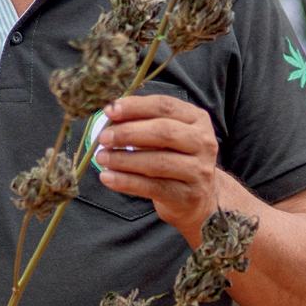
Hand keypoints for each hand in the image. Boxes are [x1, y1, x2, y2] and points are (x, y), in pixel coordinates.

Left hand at [94, 94, 220, 235]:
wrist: (197, 198)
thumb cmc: (174, 158)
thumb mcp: (165, 135)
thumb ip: (143, 122)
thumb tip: (110, 114)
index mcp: (197, 119)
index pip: (165, 106)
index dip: (135, 107)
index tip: (109, 111)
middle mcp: (204, 142)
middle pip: (164, 132)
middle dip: (128, 133)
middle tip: (103, 138)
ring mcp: (199, 171)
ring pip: (158, 162)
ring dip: (124, 160)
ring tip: (102, 158)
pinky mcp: (188, 195)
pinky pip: (153, 187)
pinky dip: (126, 182)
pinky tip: (108, 178)